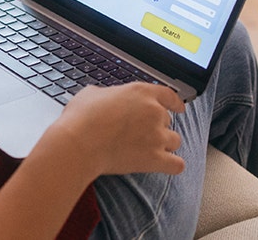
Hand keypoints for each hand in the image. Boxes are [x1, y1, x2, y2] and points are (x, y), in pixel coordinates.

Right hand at [40, 82, 185, 178]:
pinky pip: (177, 164)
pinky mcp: (154, 159)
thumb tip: (106, 99)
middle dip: (157, 126)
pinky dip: (172, 165)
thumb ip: (108, 95)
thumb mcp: (92, 94)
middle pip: (168, 120)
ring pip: (175, 140)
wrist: (79, 143)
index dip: (175, 103)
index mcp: (140, 92)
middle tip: (140, 133)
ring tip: (149, 149)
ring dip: (165, 144)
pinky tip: (164, 164)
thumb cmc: (81, 117)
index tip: (178, 108)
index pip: (168, 95)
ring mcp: (156, 136)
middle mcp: (154, 112)